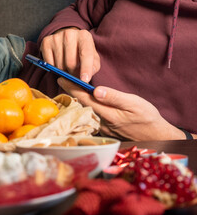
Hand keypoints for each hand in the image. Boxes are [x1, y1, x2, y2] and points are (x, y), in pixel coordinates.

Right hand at [40, 27, 99, 82]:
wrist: (67, 39)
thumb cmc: (81, 51)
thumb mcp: (92, 57)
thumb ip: (93, 67)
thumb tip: (85, 78)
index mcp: (84, 36)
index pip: (86, 54)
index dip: (86, 68)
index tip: (84, 80)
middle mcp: (70, 34)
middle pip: (70, 63)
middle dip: (73, 74)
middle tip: (75, 75)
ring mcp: (56, 37)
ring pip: (59, 65)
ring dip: (63, 72)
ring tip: (67, 68)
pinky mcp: (46, 42)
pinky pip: (49, 64)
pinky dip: (54, 68)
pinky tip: (58, 63)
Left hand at [57, 78, 185, 140]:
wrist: (154, 136)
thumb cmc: (146, 118)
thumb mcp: (134, 103)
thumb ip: (114, 97)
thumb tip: (96, 90)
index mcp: (107, 113)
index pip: (84, 98)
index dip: (72, 88)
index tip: (61, 78)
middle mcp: (100, 122)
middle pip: (82, 105)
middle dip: (71, 92)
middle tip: (63, 80)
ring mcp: (102, 127)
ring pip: (86, 111)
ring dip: (78, 99)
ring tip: (70, 88)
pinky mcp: (105, 129)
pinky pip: (92, 115)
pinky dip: (87, 106)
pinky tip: (85, 101)